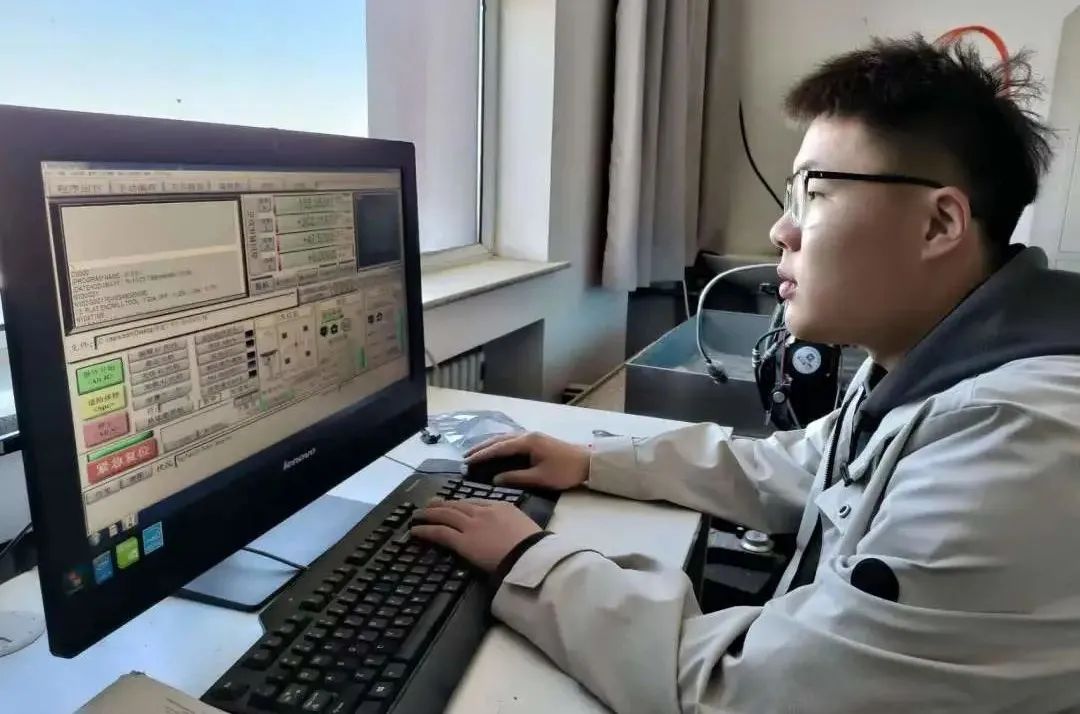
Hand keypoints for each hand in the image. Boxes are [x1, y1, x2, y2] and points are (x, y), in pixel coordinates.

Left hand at [411, 499, 541, 571]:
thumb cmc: (534, 545)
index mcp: (500, 506)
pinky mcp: (462, 541)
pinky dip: (426, 530)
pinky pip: (440, 532)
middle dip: (441, 505)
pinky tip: (416, 530)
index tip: (453, 505)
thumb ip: (511, 523)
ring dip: (429, 514)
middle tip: (430, 504)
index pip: (475, 502)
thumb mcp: (525, 525)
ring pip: (445, 515)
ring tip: (418, 515)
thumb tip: (508, 530)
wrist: (530, 554)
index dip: (460, 504)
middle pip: (457, 506)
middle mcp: (483, 512)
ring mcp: (471, 525)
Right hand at [465, 432, 589, 491]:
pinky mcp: (536, 441)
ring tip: (475, 453)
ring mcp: (532, 436)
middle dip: (482, 448)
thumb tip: (495, 479)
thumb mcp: (540, 478)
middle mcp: (527, 435)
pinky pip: (512, 441)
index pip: (499, 448)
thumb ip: (516, 477)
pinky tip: (495, 451)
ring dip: (490, 445)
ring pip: (505, 439)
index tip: (467, 461)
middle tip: (465, 457)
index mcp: (527, 442)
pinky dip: (500, 446)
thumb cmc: (565, 471)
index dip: (482, 455)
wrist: (588, 463)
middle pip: (499, 440)